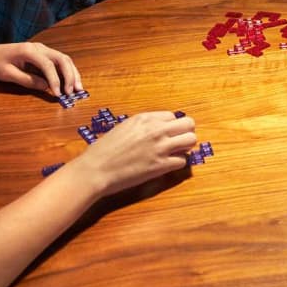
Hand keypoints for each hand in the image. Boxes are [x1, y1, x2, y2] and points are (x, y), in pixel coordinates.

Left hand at [0, 42, 82, 97]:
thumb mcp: (8, 74)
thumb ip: (27, 80)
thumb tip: (46, 87)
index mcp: (29, 50)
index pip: (48, 65)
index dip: (55, 80)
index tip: (58, 95)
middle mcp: (39, 47)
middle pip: (62, 59)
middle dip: (70, 76)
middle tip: (73, 92)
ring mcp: (42, 49)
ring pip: (64, 59)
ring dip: (73, 73)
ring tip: (79, 88)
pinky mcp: (43, 54)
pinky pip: (60, 61)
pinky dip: (68, 71)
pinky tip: (72, 82)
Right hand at [76, 112, 199, 195]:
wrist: (96, 169)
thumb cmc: (104, 150)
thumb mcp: (124, 128)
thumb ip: (143, 126)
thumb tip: (156, 128)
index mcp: (145, 118)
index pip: (173, 116)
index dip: (171, 127)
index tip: (166, 135)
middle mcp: (156, 129)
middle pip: (188, 124)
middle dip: (184, 133)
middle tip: (177, 143)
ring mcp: (160, 147)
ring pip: (191, 140)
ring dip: (185, 147)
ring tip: (175, 153)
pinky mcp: (161, 165)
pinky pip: (183, 161)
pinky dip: (177, 163)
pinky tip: (167, 165)